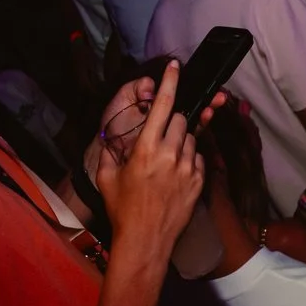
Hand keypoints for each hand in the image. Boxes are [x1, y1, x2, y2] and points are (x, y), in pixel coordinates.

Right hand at [94, 65, 205, 269]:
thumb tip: (114, 140)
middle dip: (172, 120)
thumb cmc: (122, 209)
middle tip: (159, 136)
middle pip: (181, 119)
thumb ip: (111, 152)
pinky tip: (175, 173)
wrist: (146, 239)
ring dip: (180, 141)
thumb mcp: (107, 177)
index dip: (171, 82)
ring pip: (191, 138)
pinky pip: (198, 158)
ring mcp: (188, 167)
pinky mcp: (199, 181)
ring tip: (165, 161)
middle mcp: (171, 154)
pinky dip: (188, 159)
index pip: (163, 106)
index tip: (176, 66)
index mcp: (146, 148)